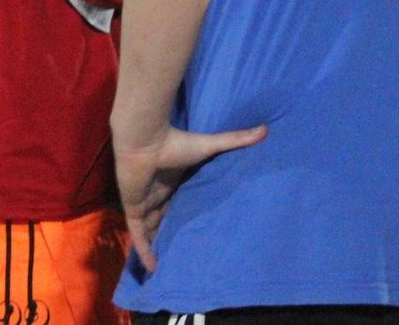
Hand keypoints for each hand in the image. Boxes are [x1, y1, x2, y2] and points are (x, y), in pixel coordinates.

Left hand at [115, 123, 265, 272]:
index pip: (180, 200)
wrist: (146, 139)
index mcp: (173, 179)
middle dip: (173, 232)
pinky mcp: (133, 209)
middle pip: (165, 217)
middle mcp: (158, 191)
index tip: (201, 227)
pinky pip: (138, 235)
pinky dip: (144, 250)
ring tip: (172, 266)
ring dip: (159, 245)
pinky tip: (153, 269)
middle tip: (188, 251)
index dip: (188, 213)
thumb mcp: (210, 145)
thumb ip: (235, 139)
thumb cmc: (176, 142)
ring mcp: (144, 201)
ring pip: (151, 229)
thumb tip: (265, 130)